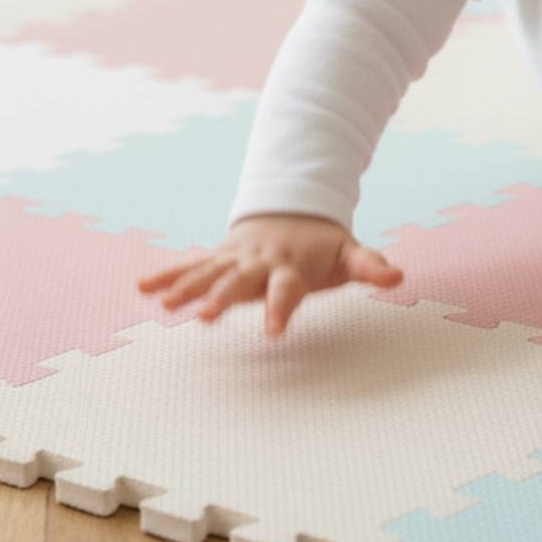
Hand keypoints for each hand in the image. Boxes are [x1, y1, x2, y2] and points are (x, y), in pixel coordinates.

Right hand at [137, 213, 403, 338]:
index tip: (273, 333)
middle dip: (222, 296)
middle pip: (240, 279)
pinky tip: (143, 288)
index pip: (287, 289)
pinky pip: (190, 266)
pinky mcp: (219, 258)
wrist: (291, 208)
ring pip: (209, 271)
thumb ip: (369, 266)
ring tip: (163, 304)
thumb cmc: (322, 245)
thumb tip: (398, 276)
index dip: (281, 309)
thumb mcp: (348, 253)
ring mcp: (236, 257)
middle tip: (205, 316)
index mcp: (291, 265)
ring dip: (187, 286)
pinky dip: (168, 275)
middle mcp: (259, 260)